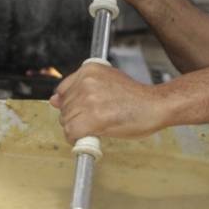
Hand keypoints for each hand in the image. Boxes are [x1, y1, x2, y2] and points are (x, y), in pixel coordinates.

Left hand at [48, 62, 168, 143]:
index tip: (82, 111)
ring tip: (96, 127)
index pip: (62, 91)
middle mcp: (87, 82)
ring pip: (66, 121)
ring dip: (77, 129)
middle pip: (64, 108)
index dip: (72, 105)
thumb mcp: (106, 82)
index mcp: (89, 70)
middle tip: (94, 121)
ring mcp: (90, 99)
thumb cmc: (135, 97)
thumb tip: (53, 100)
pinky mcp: (94, 118)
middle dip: (75, 118)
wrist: (155, 105)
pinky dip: (77, 138)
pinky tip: (90, 136)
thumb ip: (79, 89)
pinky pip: (72, 132)